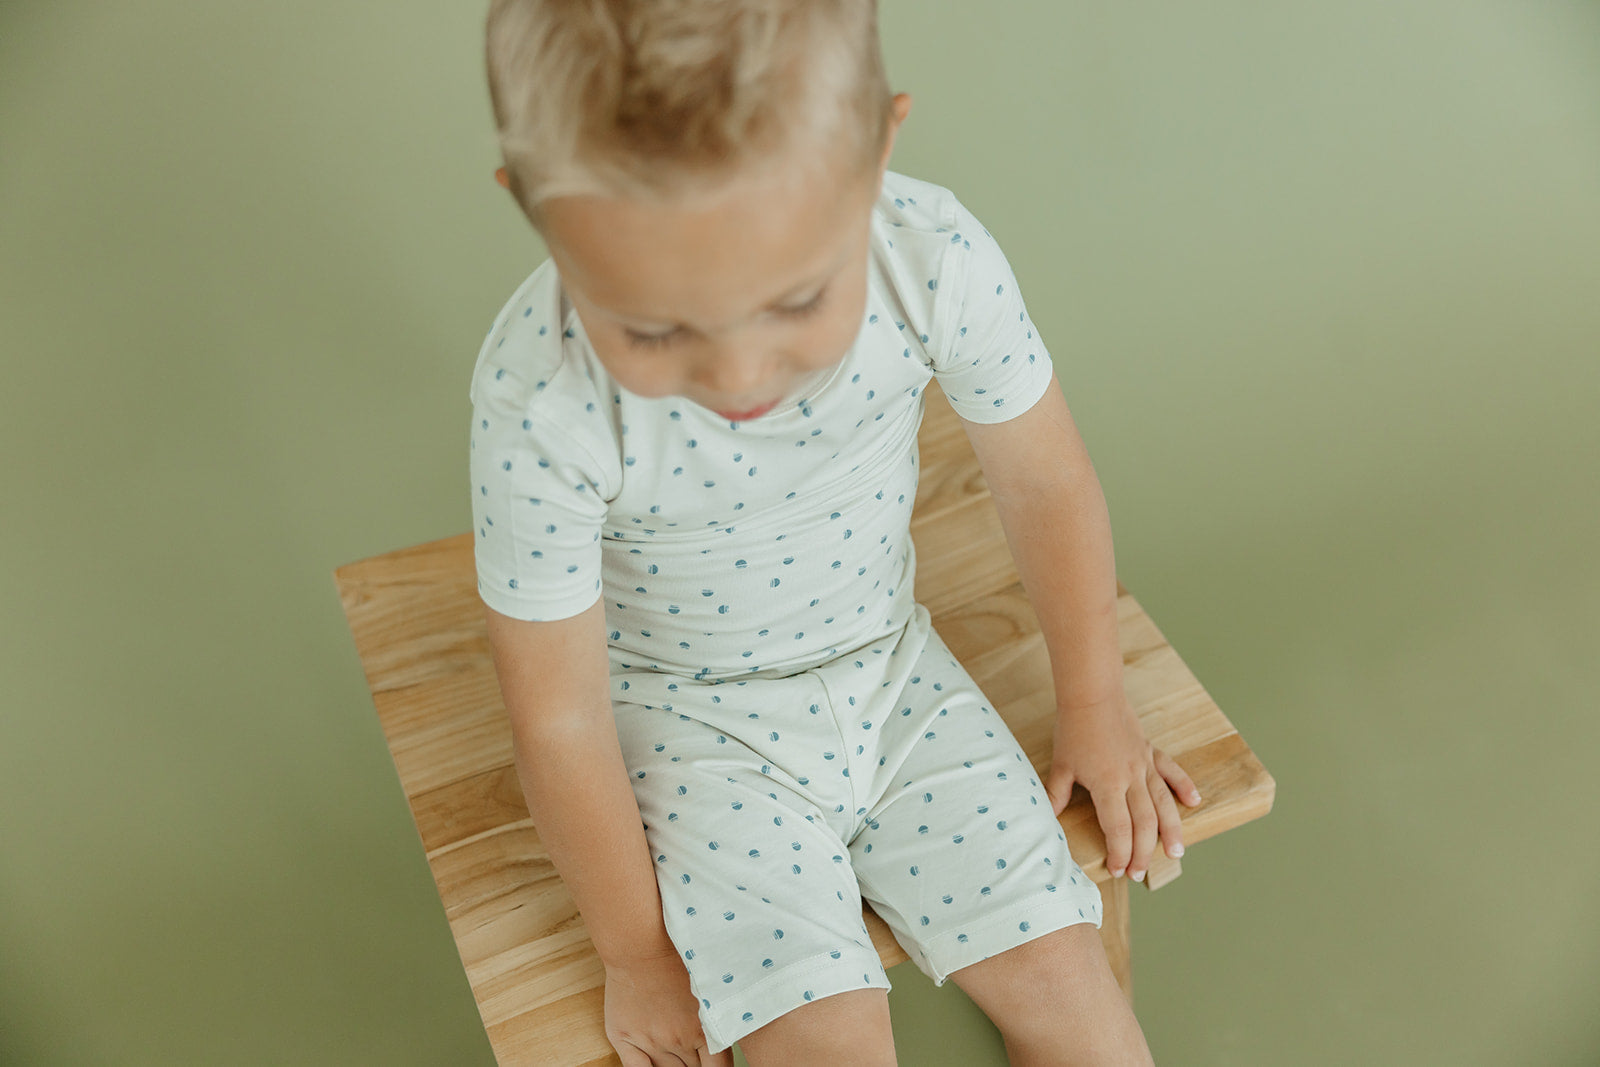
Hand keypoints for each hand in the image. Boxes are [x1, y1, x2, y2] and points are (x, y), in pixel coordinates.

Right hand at [603, 947, 732, 1066]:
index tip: (714, 1065)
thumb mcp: (709, 985)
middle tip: (694, 1047)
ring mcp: (650, 1041)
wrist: (640, 942)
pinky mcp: (624, 1038)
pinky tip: (656, 1064)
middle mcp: (678, 1039)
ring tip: (676, 1045)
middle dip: (697, 1064)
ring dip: (675, 1065)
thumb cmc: (677, 954)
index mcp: (704, 1028)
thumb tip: (730, 1032)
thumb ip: (718, 1016)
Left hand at [1043, 691, 1201, 881]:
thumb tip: (1047, 819)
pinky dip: (1184, 786)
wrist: (1091, 694)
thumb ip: (1057, 795)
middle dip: (1143, 852)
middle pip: (1144, 823)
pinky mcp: (1151, 751)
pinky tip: (1194, 802)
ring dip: (1171, 830)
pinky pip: (1172, 771)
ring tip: (1176, 853)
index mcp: (1107, 784)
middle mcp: (1131, 778)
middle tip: (1140, 873)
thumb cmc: (1073, 730)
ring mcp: (1144, 764)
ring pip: (1163, 803)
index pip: (1117, 828)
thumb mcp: (1061, 765)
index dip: (1119, 852)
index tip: (1117, 869)